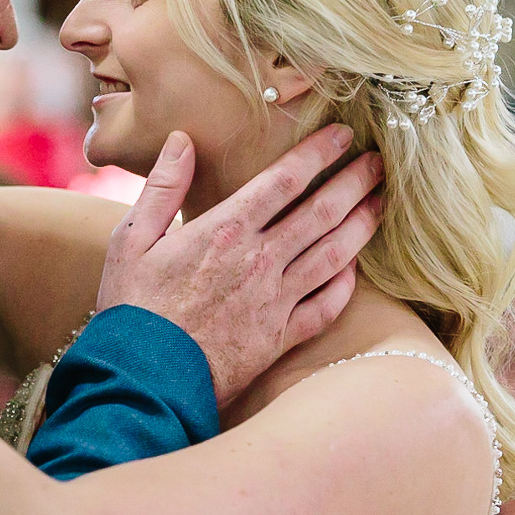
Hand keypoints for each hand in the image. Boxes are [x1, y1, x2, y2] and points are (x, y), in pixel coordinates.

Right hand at [98, 126, 382, 403]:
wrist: (144, 380)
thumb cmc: (131, 308)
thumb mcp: (131, 239)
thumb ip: (163, 186)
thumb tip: (183, 139)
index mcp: (225, 231)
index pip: (284, 180)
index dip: (318, 153)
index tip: (343, 134)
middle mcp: (260, 261)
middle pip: (321, 212)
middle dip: (354, 182)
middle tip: (380, 162)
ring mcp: (275, 301)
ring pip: (334, 255)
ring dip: (362, 225)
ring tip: (382, 203)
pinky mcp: (280, 339)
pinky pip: (326, 308)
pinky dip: (346, 285)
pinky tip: (355, 269)